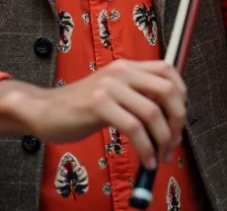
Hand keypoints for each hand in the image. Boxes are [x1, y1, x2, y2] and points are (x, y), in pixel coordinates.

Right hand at [21, 59, 185, 169]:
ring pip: (152, 112)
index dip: (182, 96)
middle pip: (167, 90)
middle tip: (173, 142)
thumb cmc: (79, 107)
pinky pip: (133, 128)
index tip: (179, 121)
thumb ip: (138, 96)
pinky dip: (145, 148)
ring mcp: (110, 86)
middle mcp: (121, 71)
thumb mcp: (113, 93)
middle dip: (177, 120)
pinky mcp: (98, 104)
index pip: (169, 71)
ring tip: (159, 157)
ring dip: (162, 139)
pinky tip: (145, 159)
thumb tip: (170, 118)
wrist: (44, 110)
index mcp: (127, 66)